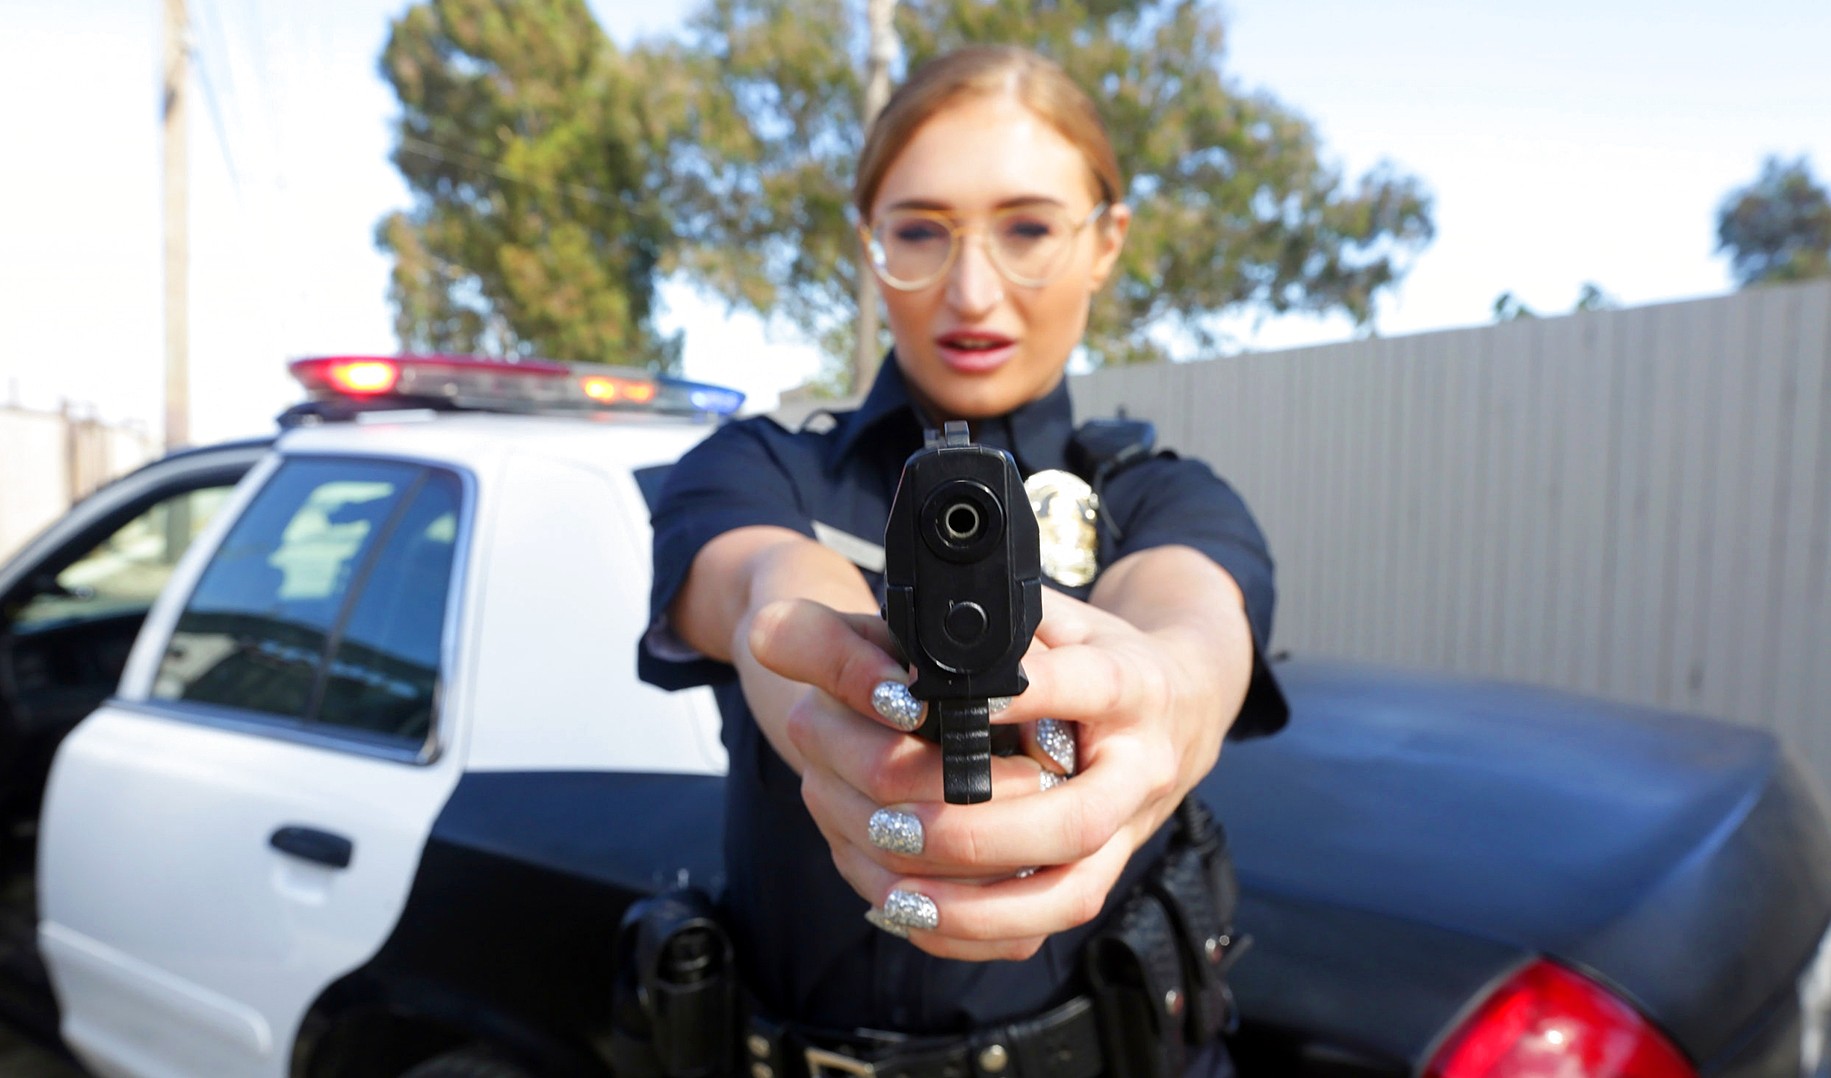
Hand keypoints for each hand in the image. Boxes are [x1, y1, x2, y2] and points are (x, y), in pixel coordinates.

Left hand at [749, 554, 1252, 961]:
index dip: (1024, 696)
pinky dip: (978, 932)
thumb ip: (1011, 621)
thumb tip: (933, 623)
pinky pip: (1050, 924)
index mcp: (1133, 685)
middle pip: (1077, 820)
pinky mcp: (1106, 870)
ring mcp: (1129, 830)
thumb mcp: (1068, 617)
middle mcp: (1140, 767)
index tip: (948, 700)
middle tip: (893, 823)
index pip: (1088, 688)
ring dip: (980, 906)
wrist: (1184, 705)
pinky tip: (914, 916)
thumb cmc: (1104, 655)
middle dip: (981, 833)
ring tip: (898, 895)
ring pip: (1071, 891)